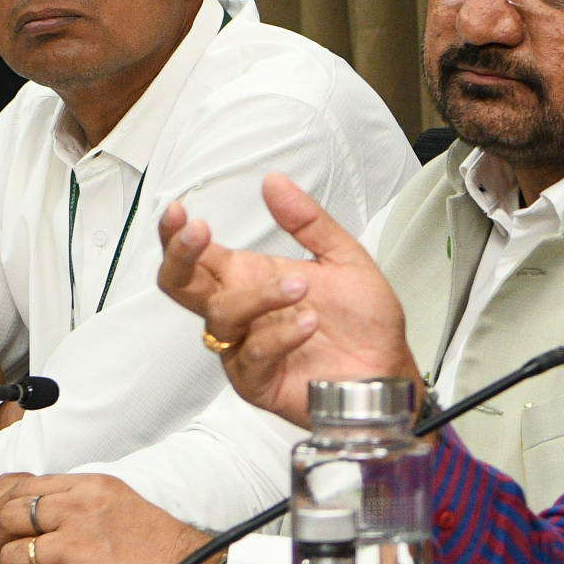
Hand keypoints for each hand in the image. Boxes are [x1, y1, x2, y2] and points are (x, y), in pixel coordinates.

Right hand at [153, 176, 417, 423]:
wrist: (387, 368)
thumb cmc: (363, 319)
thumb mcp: (344, 258)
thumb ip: (308, 221)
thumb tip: (274, 181)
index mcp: (249, 277)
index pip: (197, 255)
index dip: (176, 235)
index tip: (180, 212)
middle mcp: (240, 311)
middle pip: (181, 285)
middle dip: (181, 256)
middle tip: (201, 232)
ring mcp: (243, 348)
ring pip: (222, 316)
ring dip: (260, 296)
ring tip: (302, 285)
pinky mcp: (257, 381)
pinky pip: (253, 356)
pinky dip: (281, 335)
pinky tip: (309, 323)